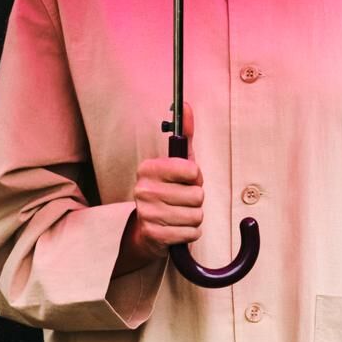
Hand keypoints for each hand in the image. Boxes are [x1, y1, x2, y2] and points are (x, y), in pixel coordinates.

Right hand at [128, 100, 203, 260]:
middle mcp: (143, 189)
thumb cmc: (167, 193)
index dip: (196, 177)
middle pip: (197, 195)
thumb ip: (183, 135)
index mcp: (148, 169)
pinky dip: (190, 233)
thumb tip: (185, 105)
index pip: (191, 170)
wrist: (147, 231)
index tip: (186, 179)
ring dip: (194, 217)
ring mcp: (147, 213)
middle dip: (196, 200)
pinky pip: (191, 233)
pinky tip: (177, 228)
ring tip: (179, 214)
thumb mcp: (176, 163)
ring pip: (196, 215)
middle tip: (182, 200)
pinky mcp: (154, 235)